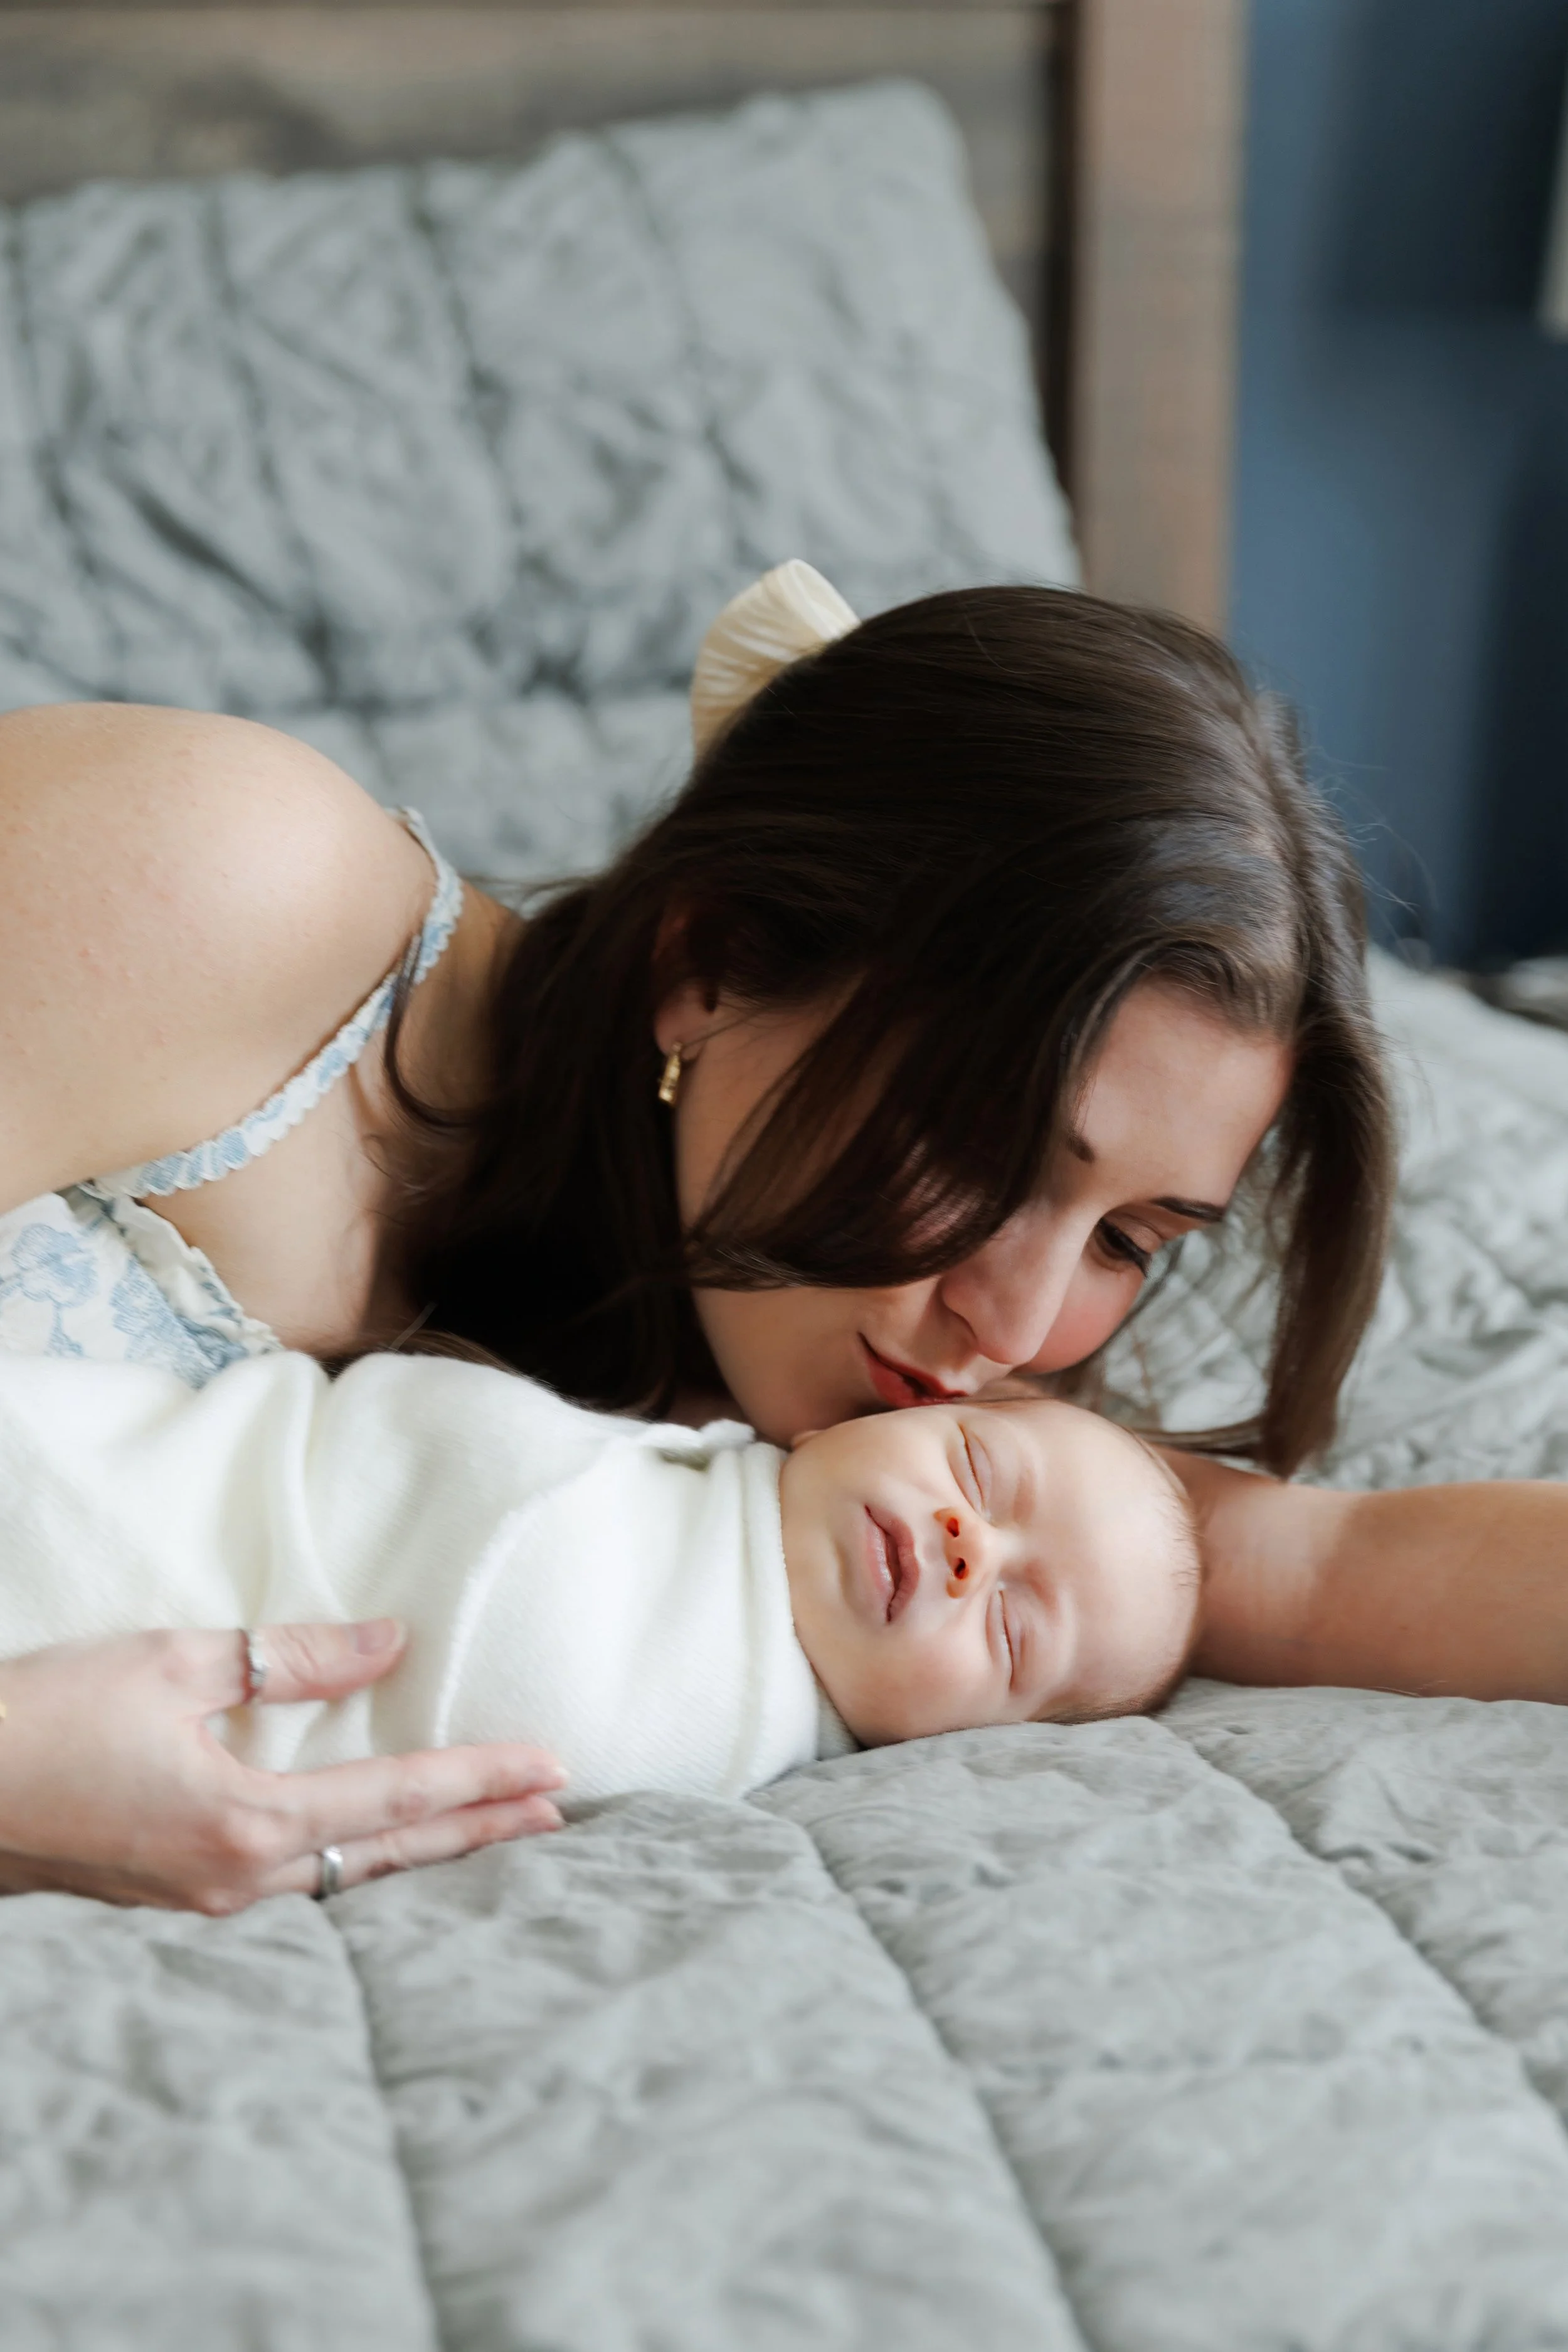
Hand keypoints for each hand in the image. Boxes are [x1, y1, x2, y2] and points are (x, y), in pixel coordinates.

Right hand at [0, 1620, 565, 1912]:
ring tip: (496, 1832)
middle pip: (390, 1854)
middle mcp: (239, 1879)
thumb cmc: (47, 1719)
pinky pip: (302, 1885)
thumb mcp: (172, 1665)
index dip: (482, 1780)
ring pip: (350, 1877)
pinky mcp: (181, 1898)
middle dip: (480, 1831)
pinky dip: (363, 1862)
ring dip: (427, 1852)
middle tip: (559, 1813)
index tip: (553, 1767)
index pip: (396, 1799)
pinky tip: (384, 1851)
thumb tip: (390, 1643)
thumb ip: (288, 1658)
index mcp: (245, 1821)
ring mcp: (209, 1901)